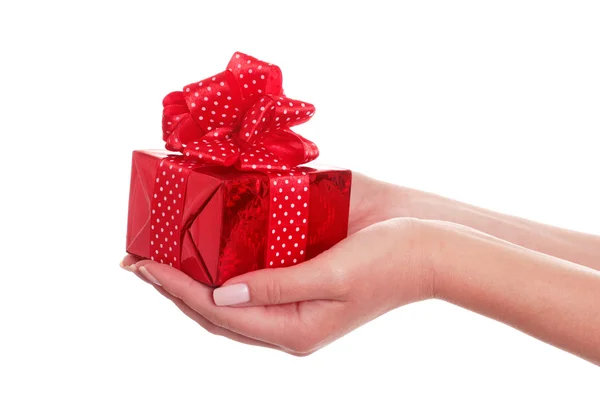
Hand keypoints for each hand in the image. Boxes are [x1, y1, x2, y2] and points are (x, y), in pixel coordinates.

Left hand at [121, 217, 433, 354]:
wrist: (429, 244)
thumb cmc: (391, 260)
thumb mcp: (335, 277)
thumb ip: (278, 287)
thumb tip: (221, 296)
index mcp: (296, 328)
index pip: (220, 313)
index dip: (178, 290)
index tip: (143, 266)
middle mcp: (289, 317)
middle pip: (216, 312)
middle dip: (173, 288)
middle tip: (135, 262)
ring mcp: (294, 297)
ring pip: (228, 299)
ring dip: (190, 280)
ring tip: (157, 259)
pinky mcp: (301, 274)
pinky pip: (252, 278)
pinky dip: (223, 266)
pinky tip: (203, 251)